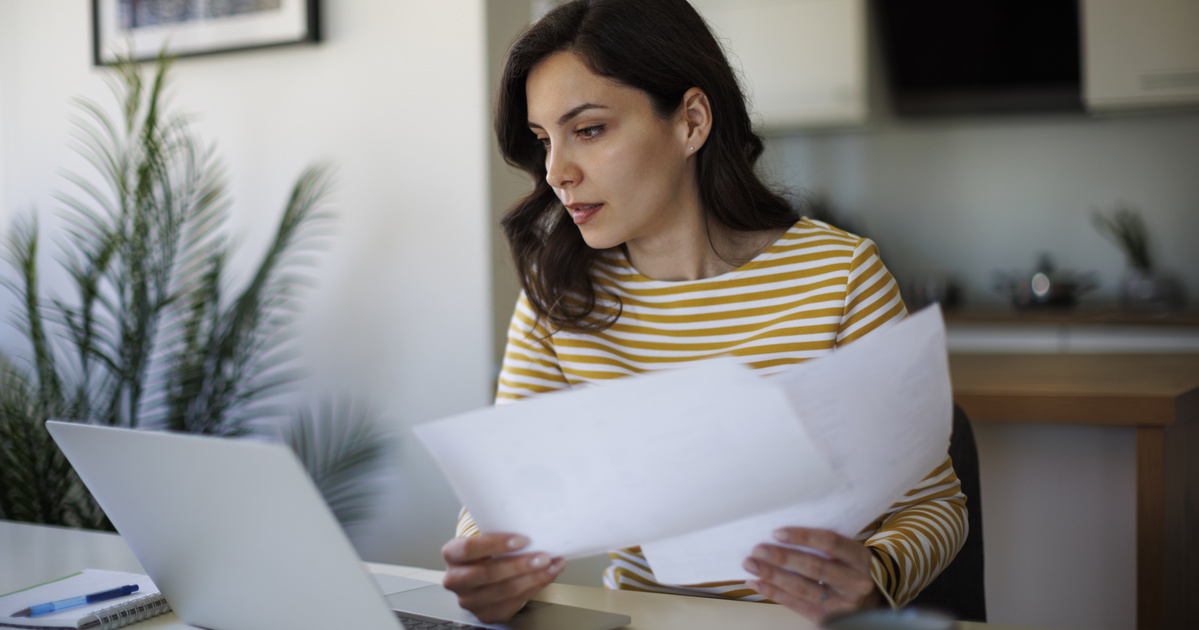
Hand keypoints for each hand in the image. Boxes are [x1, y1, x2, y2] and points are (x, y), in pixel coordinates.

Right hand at [441, 533, 565, 622]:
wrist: (482, 571)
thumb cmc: (486, 549)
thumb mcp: (486, 534)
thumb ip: (500, 527)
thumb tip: (531, 522)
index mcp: (452, 554)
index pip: (469, 548)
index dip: (496, 544)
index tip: (522, 539)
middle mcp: (456, 580)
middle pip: (488, 574)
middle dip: (520, 565)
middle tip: (542, 556)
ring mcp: (469, 600)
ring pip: (504, 591)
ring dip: (533, 578)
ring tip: (550, 566)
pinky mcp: (486, 614)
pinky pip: (513, 603)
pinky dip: (535, 588)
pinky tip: (545, 577)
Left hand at [742, 527, 882, 623]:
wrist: (867, 602)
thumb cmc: (847, 568)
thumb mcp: (846, 553)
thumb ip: (823, 544)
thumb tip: (779, 534)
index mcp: (859, 558)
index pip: (830, 542)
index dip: (803, 537)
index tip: (776, 532)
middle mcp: (855, 582)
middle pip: (815, 567)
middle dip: (783, 558)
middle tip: (758, 549)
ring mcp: (842, 603)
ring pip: (803, 588)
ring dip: (773, 576)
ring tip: (751, 565)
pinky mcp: (827, 617)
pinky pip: (796, 605)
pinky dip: (773, 592)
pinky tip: (756, 583)